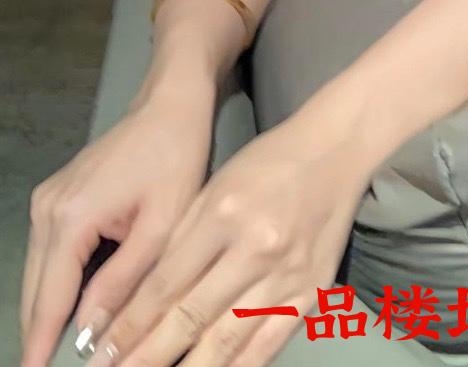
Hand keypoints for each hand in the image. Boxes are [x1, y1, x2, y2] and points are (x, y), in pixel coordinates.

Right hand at [20, 90, 214, 366]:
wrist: (170, 104)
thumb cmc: (176, 157)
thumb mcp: (162, 225)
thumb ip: (123, 282)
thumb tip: (90, 335)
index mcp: (71, 218)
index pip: (49, 300)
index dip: (41, 345)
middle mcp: (47, 210)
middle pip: (35, 291)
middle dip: (42, 334)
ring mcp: (46, 201)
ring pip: (40, 275)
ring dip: (49, 312)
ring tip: (61, 351)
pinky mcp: (55, 198)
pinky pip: (49, 255)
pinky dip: (58, 284)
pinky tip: (74, 309)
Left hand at [71, 107, 375, 366]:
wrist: (337, 150)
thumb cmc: (268, 162)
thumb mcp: (215, 187)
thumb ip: (181, 242)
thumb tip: (143, 302)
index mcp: (225, 215)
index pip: (167, 285)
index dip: (130, 326)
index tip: (102, 353)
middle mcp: (256, 249)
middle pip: (191, 319)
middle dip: (146, 357)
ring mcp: (288, 275)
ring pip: (227, 342)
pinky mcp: (312, 292)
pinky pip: (269, 345)